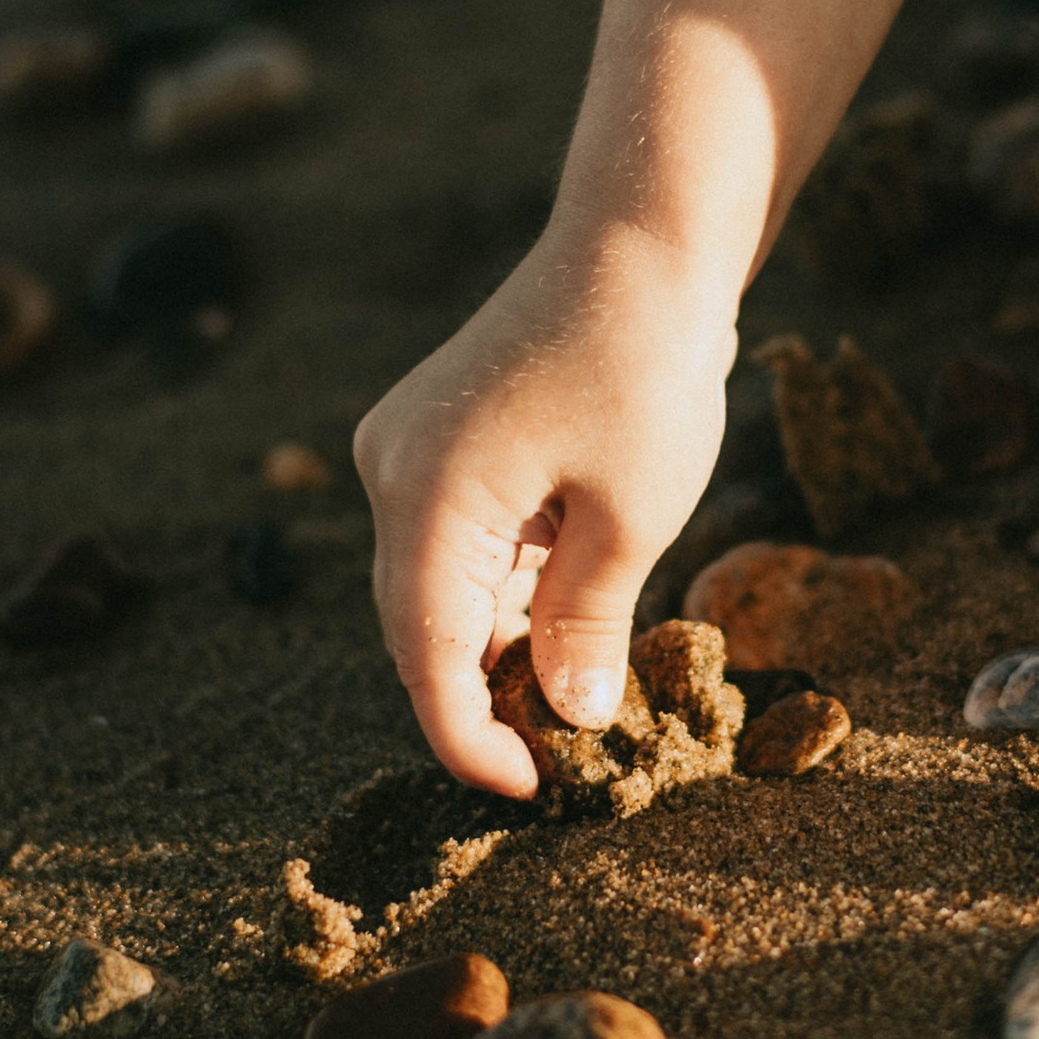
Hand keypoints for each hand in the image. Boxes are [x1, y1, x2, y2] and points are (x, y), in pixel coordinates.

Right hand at [354, 225, 738, 795]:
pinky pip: (458, 544)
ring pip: (441, 590)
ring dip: (500, 646)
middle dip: (485, 699)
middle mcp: (393, 473)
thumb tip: (572, 721)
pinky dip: (505, 592)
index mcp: (427, 497)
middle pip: (422, 629)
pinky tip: (564, 625)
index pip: (427, 659)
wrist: (640, 245)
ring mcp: (406, 451)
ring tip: (579, 698)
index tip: (528, 793)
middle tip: (564, 758)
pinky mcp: (436, 439)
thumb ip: (587, 628)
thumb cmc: (644, 366)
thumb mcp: (632, 518)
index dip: (469, 740)